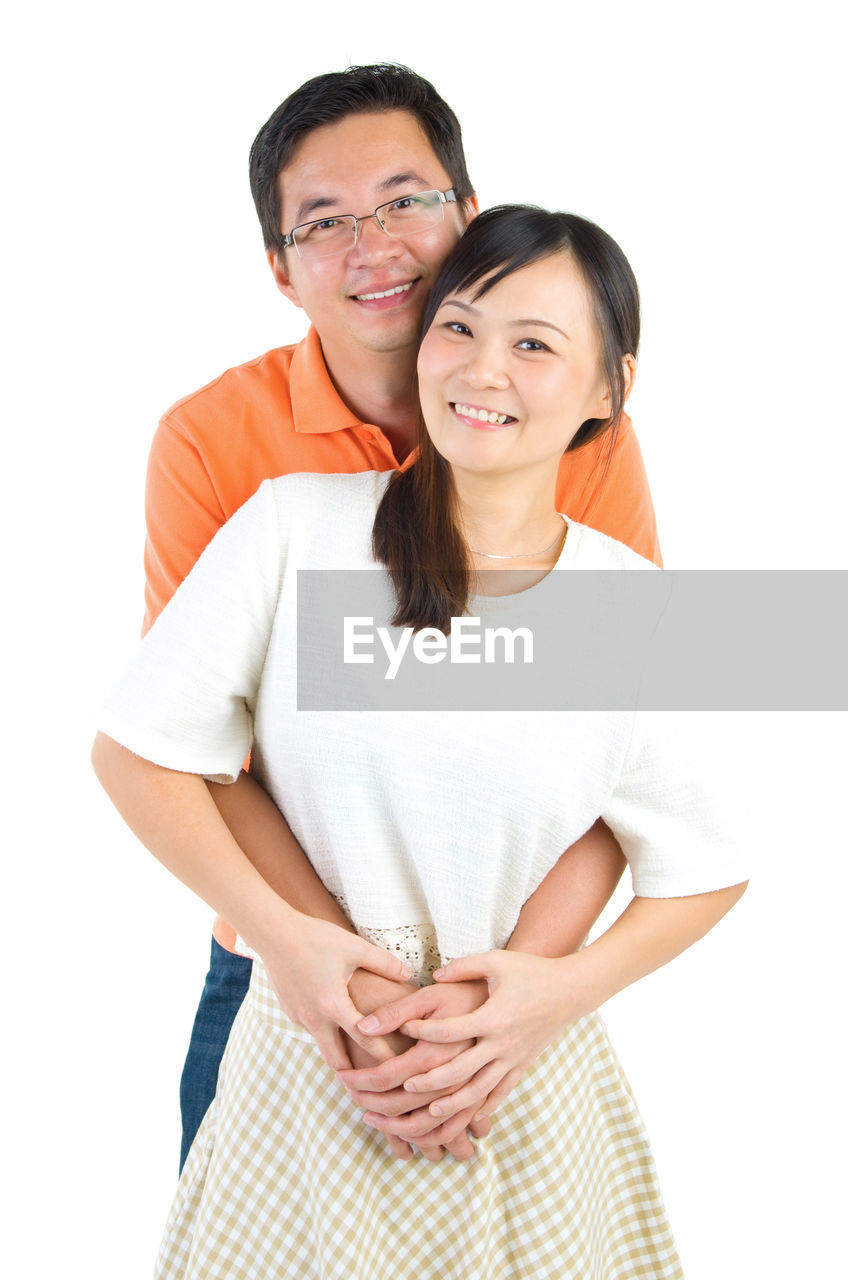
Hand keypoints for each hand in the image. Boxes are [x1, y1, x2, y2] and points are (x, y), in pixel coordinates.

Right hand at [259, 914, 413, 1071]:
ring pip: (322, 1044)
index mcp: (334, 1005)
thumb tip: (407, 975)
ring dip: (339, 1051)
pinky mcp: (289, 1011)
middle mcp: (314, 1018)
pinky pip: (311, 1029)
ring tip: (358, 1055)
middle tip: (373, 1077)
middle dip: (354, 1072)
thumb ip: (384, 963)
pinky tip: (336, 1023)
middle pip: (336, 1061)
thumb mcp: (355, 947)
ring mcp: (299, 1017)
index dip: (382, 1055)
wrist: (274, 933)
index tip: (396, 1068)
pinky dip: (325, 1032)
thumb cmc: (316, 938)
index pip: (364, 1039)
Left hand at [338, 979, 492, 1155]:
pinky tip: (426, 1127)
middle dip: (377, 1108)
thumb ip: (398, 1010)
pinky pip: (470, 1117)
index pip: (392, 1073)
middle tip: (354, 1103)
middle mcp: (462, 1070)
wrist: (545, 987)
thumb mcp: (435, 991)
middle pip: (412, 1104)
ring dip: (406, 1128)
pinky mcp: (503, 1084)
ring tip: (379, 1123)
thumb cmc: (480, 985)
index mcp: (443, 1046)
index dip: (363, 1079)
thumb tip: (362, 1026)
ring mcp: (485, 1081)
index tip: (341, 1078)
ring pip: (441, 1121)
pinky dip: (445, 1129)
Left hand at [365, 951, 586, 1120]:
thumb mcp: (497, 961)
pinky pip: (501, 1094)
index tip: (404, 1029)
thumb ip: (463, 967)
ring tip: (431, 1110)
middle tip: (405, 1086)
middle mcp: (502, 1044)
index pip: (449, 1031)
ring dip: (454, 1104)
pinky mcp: (522, 1067)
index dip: (423, 1031)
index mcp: (493, 1017)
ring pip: (480, 1091)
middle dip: (431, 1082)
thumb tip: (434, 974)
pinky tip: (466, 1117)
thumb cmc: (530, 971)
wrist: (571, 990)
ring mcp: (514, 1059)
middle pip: (460, 1071)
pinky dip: (483, 1108)